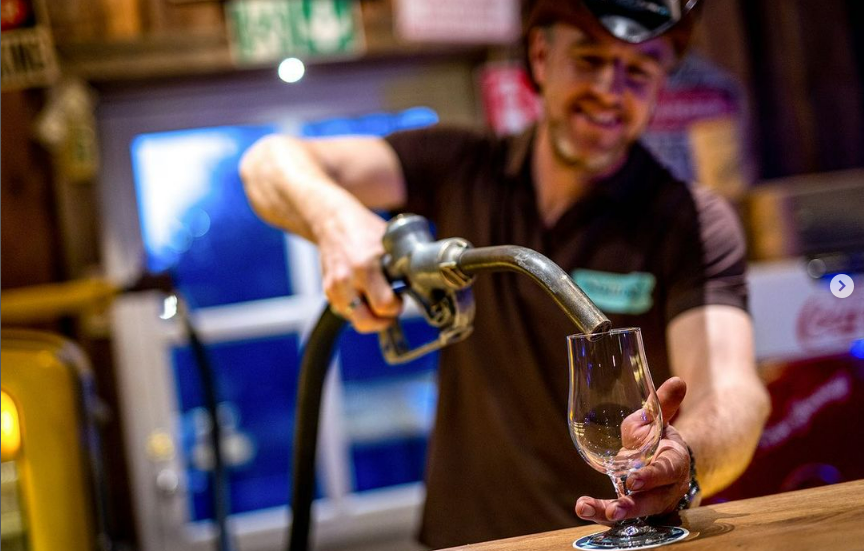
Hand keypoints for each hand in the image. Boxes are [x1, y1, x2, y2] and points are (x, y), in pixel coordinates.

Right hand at [317, 208, 401, 332]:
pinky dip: (358, 310)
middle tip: (391, 308)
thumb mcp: (388, 242)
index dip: (397, 306)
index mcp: (365, 267)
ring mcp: (334, 288)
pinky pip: (346, 313)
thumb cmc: (364, 229)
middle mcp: (346, 280)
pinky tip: (365, 295)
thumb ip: (401, 264)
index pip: (384, 305)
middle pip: (367, 321)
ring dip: (370, 317)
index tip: (401, 299)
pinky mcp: (327, 291)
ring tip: (378, 302)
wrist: (331, 221)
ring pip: (356, 321)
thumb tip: (423, 283)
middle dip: (383, 319)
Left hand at [575, 377, 690, 524]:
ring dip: (611, 514)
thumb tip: (678, 381)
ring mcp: (652, 502)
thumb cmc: (657, 436)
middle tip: (614, 510)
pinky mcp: (636, 510)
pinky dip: (600, 513)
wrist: (662, 458)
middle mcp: (667, 488)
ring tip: (586, 509)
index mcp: (674, 462)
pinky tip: (583, 508)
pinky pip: (620, 515)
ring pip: (635, 513)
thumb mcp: (658, 420)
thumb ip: (664, 403)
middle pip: (653, 501)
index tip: (633, 480)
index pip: (667, 472)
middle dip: (633, 507)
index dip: (651, 477)